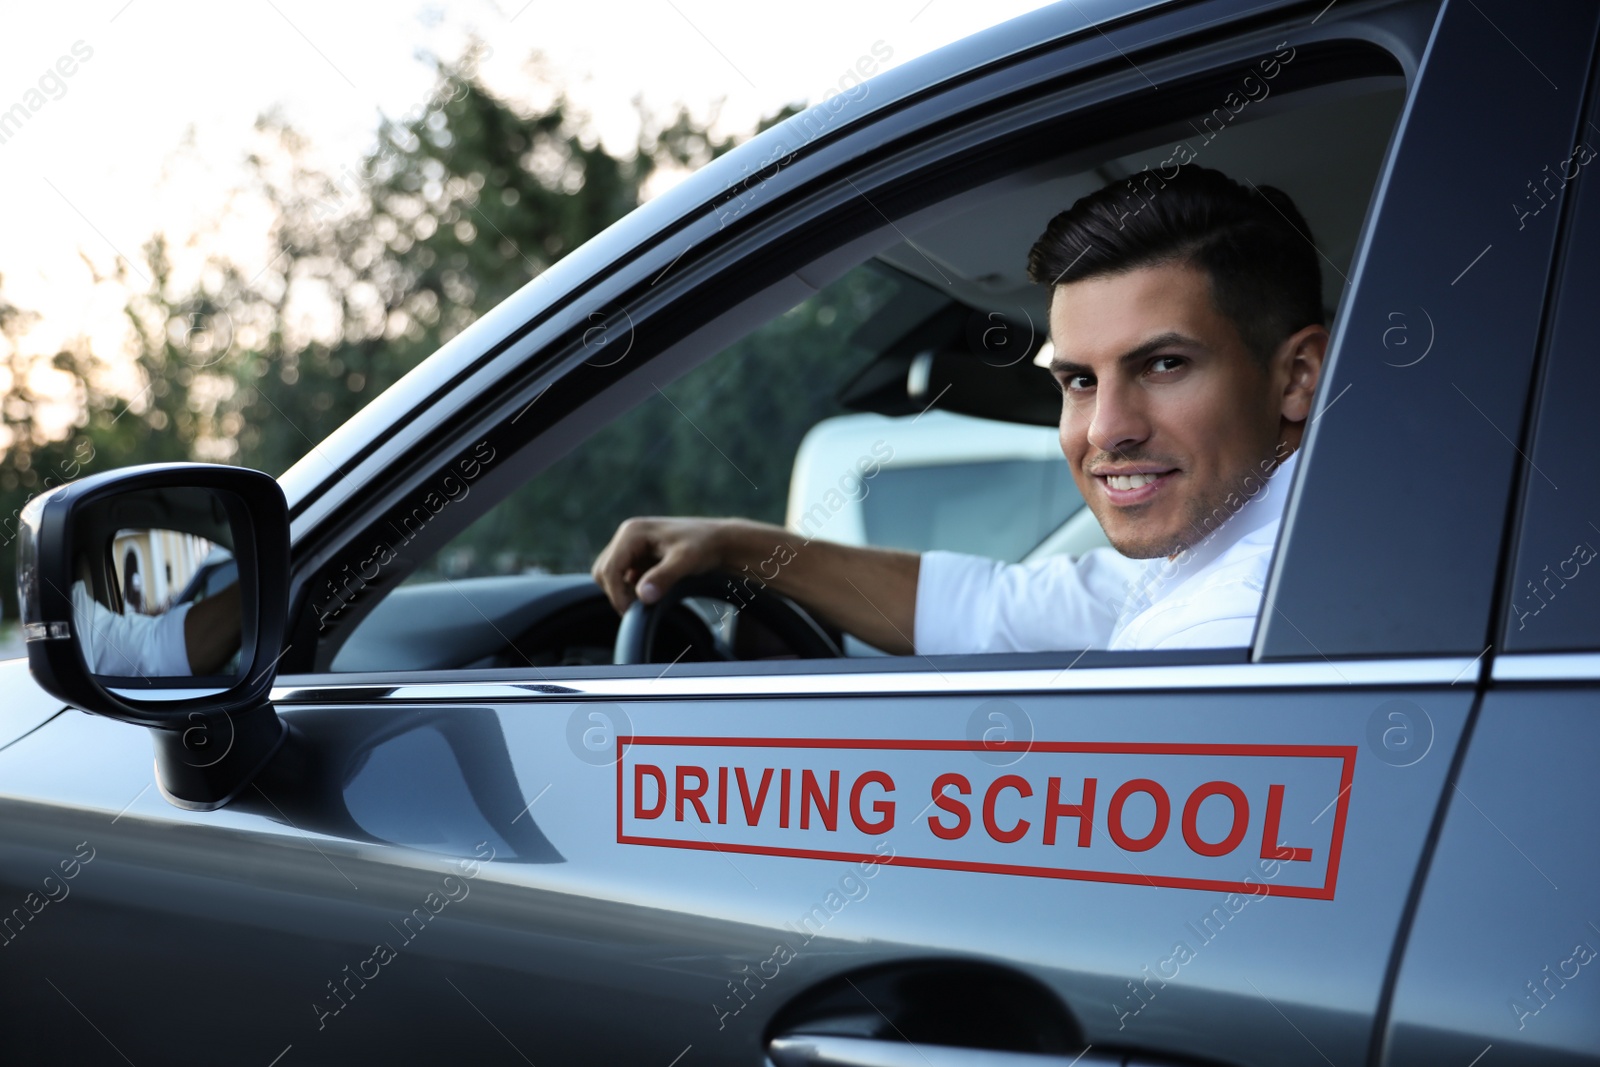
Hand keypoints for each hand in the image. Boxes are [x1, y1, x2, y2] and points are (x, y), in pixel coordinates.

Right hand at [591, 517, 734, 614]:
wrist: (720, 541)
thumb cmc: (704, 546)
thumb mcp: (685, 562)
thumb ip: (663, 578)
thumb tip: (641, 596)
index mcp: (632, 532)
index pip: (609, 569)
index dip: (617, 594)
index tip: (631, 612)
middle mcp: (628, 536)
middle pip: (604, 572)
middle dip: (617, 593)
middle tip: (638, 610)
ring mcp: (632, 546)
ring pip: (610, 575)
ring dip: (622, 592)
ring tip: (646, 601)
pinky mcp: (638, 556)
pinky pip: (623, 577)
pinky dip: (630, 589)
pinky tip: (650, 593)